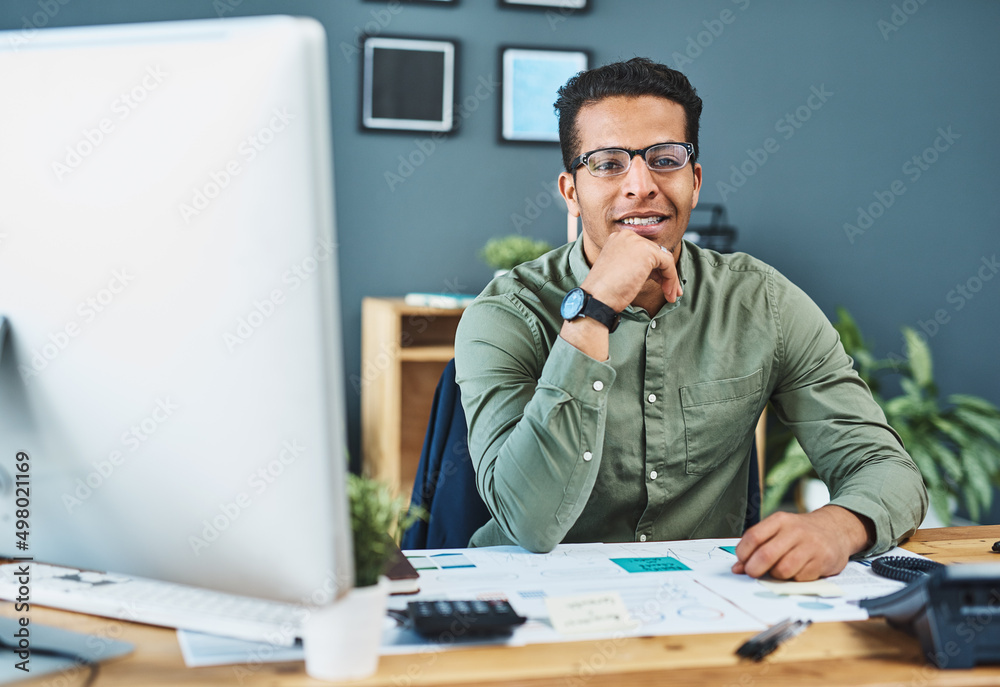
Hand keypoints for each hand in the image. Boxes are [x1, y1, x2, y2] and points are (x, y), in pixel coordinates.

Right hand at [580, 231, 681, 312]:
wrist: (597, 298)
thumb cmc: (605, 291)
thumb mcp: (621, 271)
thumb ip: (637, 265)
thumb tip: (658, 271)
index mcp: (617, 239)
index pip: (644, 250)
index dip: (654, 269)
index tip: (661, 284)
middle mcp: (627, 235)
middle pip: (655, 252)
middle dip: (665, 273)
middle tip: (670, 291)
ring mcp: (637, 241)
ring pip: (664, 258)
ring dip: (670, 278)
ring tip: (670, 295)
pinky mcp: (647, 251)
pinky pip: (668, 263)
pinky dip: (672, 278)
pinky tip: (669, 293)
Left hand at [731, 505, 873, 580]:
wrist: (835, 530)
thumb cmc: (800, 534)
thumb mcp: (778, 531)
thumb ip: (757, 547)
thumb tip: (737, 569)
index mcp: (779, 520)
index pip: (753, 537)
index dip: (743, 554)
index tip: (741, 563)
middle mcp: (795, 531)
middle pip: (766, 555)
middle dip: (754, 569)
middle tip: (753, 574)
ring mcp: (811, 545)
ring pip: (783, 570)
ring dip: (776, 576)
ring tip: (779, 571)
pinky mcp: (823, 561)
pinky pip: (800, 578)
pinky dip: (794, 579)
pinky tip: (798, 571)